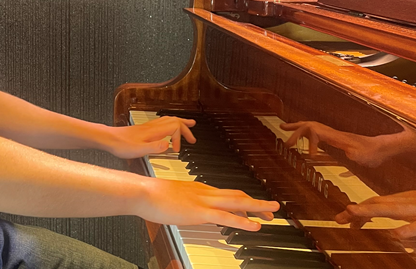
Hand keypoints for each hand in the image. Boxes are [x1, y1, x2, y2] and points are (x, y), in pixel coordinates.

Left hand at [106, 116, 196, 158]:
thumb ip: (154, 148)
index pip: (175, 128)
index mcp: (154, 131)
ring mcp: (149, 126)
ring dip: (181, 123)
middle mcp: (153, 126)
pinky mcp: (145, 129)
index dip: (179, 139)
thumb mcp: (139, 150)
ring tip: (190, 125)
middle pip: (175, 121)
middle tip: (193, 139)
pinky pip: (163, 122)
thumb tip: (168, 145)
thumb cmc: (121, 145)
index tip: (177, 150)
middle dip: (186, 129)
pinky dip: (172, 123)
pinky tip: (170, 128)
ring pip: (169, 119)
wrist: (109, 139)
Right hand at [137, 178, 279, 228]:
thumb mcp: (171, 197)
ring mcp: (204, 201)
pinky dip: (243, 222)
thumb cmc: (151, 195)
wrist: (143, 191)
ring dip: (257, 207)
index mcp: (199, 189)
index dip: (243, 200)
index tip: (253, 207)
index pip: (226, 193)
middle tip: (272, 208)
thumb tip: (184, 208)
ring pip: (237, 203)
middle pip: (237, 195)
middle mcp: (205, 192)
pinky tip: (255, 226)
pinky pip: (226, 217)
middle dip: (256, 202)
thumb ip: (182, 201)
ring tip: (272, 213)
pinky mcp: (200, 212)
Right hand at [280, 121, 415, 167]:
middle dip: (295, 132)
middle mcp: (334, 133)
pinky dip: (305, 132)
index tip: (310, 156)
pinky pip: (316, 131)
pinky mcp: (337, 139)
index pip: (316, 131)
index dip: (309, 142)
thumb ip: (355, 154)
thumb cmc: (375, 153)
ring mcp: (335, 135)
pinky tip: (302, 137)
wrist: (385, 147)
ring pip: (312, 126)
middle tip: (286, 143)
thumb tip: (349, 153)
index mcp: (337, 136)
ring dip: (297, 128)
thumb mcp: (365, 156)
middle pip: (309, 125)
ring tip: (283, 128)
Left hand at [334, 178, 415, 237]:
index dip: (360, 209)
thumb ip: (411, 215)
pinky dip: (408, 230)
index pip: (379, 202)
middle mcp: (414, 201)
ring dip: (373, 211)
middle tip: (338, 217)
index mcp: (410, 199)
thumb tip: (395, 224)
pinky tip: (396, 235)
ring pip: (395, 210)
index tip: (343, 216)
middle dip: (358, 210)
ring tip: (354, 214)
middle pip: (381, 204)